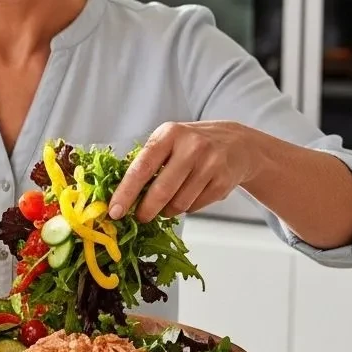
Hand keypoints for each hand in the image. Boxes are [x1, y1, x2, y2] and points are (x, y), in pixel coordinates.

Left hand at [107, 121, 262, 222]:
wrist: (236, 144)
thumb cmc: (192, 144)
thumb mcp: (168, 140)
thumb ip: (146, 161)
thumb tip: (119, 194)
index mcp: (170, 134)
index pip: (142, 167)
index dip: (126, 192)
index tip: (115, 211)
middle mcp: (191, 147)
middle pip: (162, 191)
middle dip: (146, 210)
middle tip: (139, 217)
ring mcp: (210, 164)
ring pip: (179, 204)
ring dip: (167, 210)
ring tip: (167, 203)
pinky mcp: (223, 182)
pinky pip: (195, 207)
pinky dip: (186, 208)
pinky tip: (188, 196)